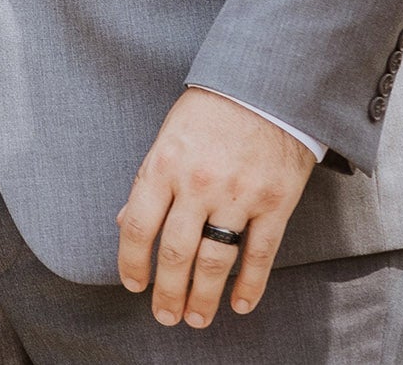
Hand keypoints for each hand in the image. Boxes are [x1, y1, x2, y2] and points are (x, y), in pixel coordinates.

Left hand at [117, 89, 315, 328]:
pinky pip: (260, 255)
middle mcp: (199, 183)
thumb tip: (127, 225)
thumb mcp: (169, 135)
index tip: (133, 284)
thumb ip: (150, 182)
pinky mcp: (275, 202)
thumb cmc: (212, 108)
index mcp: (165, 163)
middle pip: (176, 252)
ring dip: (203, 297)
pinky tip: (240, 304)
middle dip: (167, 291)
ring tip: (196, 319)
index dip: (133, 263)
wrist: (266, 83)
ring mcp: (238, 194)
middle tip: (165, 315)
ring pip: (216, 262)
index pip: (140, 227)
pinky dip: (250, 286)